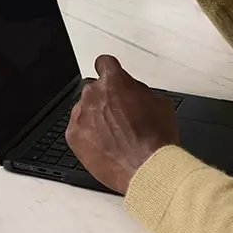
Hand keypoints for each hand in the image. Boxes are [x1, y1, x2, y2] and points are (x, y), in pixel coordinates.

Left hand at [65, 55, 179, 193]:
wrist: (147, 168)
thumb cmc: (156, 139)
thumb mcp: (160, 103)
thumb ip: (139, 90)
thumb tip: (132, 91)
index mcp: (114, 81)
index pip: (104, 63)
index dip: (109, 70)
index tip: (110, 76)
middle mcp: (93, 94)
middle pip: (95, 90)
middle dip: (106, 100)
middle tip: (120, 117)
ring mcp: (81, 115)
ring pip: (85, 110)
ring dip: (95, 118)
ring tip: (114, 137)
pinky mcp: (73, 135)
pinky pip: (78, 129)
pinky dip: (87, 136)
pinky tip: (104, 146)